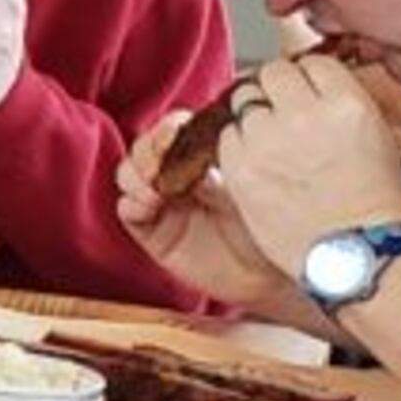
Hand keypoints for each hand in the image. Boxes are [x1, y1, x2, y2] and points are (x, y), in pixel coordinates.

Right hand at [114, 114, 313, 322]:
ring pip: (128, 175)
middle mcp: (178, 177)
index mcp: (203, 158)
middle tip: (160, 161)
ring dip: (135, 175)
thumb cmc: (272, 224)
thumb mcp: (253, 183)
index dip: (169, 128)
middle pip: (144, 149)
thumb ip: (226, 156)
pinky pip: (127, 210)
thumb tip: (205, 132)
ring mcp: (163, 204)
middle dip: (148, 150)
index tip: (176, 132)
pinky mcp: (152, 233)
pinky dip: (132, 203)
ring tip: (155, 188)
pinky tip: (150, 205)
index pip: (173, 131)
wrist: (271, 273)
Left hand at [209, 50, 400, 283]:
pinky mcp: (241, 167)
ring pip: (242, 102)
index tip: (302, 90)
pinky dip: (235, 145)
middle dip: (273, 90)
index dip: (304, 77)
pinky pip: (225, 138)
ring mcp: (268, 139)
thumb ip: (340, 104)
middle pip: (270, 74)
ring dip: (252, 116)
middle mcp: (304, 113)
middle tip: (279, 112)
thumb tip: (313, 87)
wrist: (356, 251)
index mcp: (346, 102)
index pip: (311, 62)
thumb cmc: (373, 202)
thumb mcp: (375, 135)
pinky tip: (255, 163)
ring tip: (269, 142)